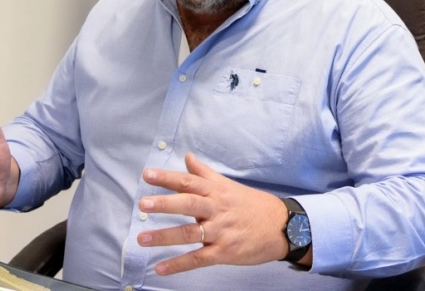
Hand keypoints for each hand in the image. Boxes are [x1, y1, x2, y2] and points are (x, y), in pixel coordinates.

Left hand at [136, 152, 291, 274]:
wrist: (283, 226)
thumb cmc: (250, 204)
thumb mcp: (227, 185)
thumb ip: (203, 172)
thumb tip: (187, 156)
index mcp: (215, 191)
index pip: (188, 181)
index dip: (167, 177)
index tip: (147, 174)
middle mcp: (217, 209)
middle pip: (189, 204)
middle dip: (165, 204)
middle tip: (143, 203)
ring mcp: (221, 232)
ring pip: (190, 233)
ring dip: (164, 236)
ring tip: (142, 238)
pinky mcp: (224, 252)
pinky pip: (198, 259)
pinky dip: (179, 264)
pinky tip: (160, 268)